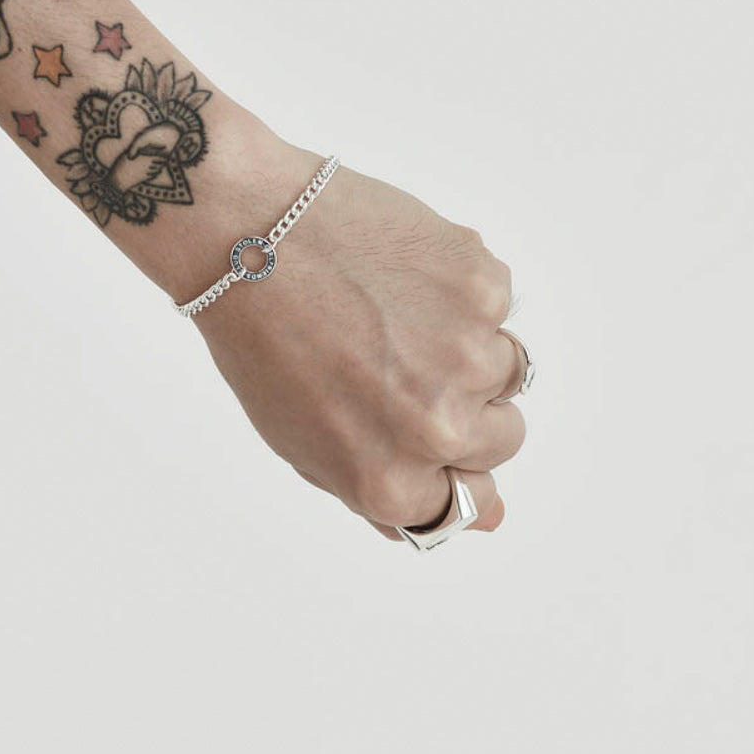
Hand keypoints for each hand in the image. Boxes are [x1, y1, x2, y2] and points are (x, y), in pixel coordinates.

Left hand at [194, 147, 526, 541]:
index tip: (431, 433)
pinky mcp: (482, 288)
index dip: (450, 463)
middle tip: (403, 363)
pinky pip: (495, 305)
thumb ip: (396, 493)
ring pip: (508, 370)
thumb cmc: (263, 343)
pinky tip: (399, 276)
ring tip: (395, 315)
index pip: (471, 504)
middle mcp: (436, 430)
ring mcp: (467, 356)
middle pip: (503, 438)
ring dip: (466, 348)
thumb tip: (486, 519)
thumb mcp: (306, 445)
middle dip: (466, 407)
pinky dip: (459, 293)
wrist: (246, 234)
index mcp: (389, 480)